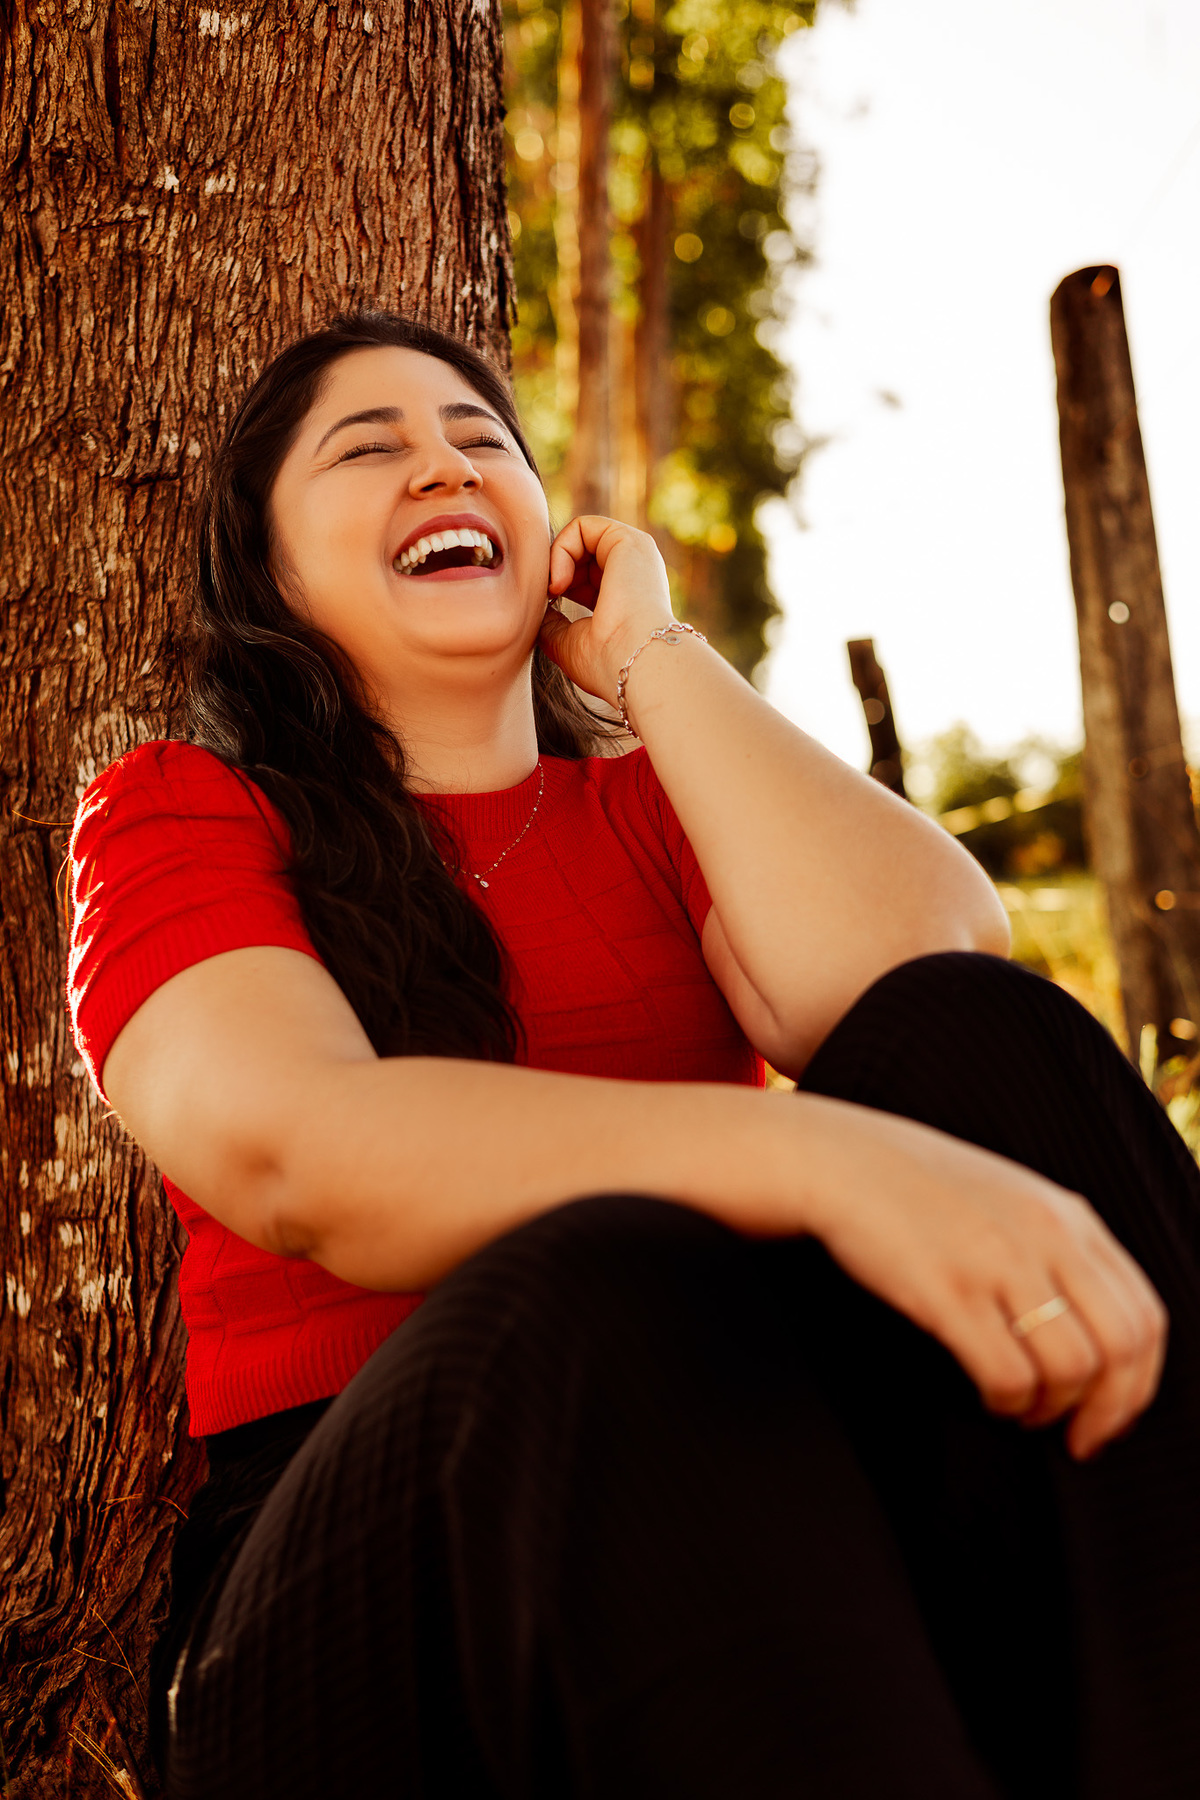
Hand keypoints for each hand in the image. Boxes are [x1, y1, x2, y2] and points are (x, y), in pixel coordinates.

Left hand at [537, 515, 673, 704]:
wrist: (633, 662)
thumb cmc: (605, 663)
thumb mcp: (570, 644)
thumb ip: (552, 623)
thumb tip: (536, 607)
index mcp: (625, 598)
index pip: (582, 581)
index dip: (558, 589)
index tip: (547, 611)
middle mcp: (633, 573)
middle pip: (579, 556)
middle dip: (554, 572)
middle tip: (546, 598)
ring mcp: (634, 554)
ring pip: (579, 538)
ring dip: (554, 561)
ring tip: (553, 591)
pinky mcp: (629, 539)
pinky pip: (582, 526)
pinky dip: (561, 549)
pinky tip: (559, 581)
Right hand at [798, 1098, 1167, 1459]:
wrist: (843, 1162)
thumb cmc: (921, 1189)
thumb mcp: (1013, 1200)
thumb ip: (1060, 1251)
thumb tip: (1096, 1335)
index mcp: (1069, 1217)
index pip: (1145, 1314)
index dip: (1138, 1382)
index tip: (1113, 1414)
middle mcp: (1046, 1237)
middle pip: (1120, 1347)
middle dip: (1109, 1409)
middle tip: (1082, 1437)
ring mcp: (998, 1262)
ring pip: (1071, 1367)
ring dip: (1052, 1408)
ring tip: (1024, 1412)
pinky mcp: (948, 1291)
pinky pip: (1007, 1374)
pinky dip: (1008, 1403)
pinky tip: (990, 1398)